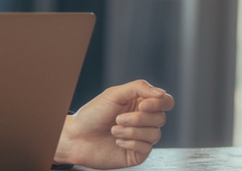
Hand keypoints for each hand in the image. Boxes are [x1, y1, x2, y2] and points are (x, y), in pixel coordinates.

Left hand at [53, 79, 174, 168]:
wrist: (76, 137)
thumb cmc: (92, 114)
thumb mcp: (114, 94)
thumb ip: (139, 88)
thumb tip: (162, 94)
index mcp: (139, 103)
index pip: (165, 101)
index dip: (159, 103)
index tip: (142, 106)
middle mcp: (143, 120)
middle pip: (160, 118)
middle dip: (138, 119)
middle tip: (117, 119)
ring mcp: (142, 137)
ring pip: (155, 134)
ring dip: (132, 131)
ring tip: (113, 129)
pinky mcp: (138, 153)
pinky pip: (146, 148)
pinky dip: (130, 143)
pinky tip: (117, 141)